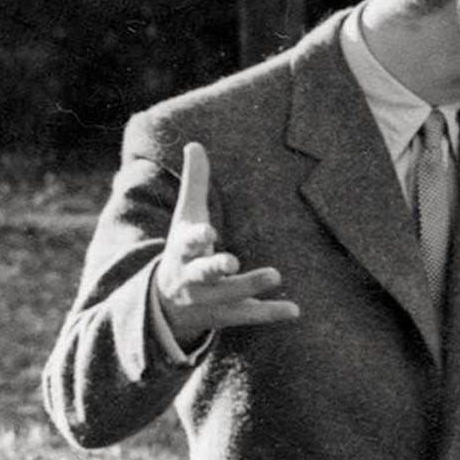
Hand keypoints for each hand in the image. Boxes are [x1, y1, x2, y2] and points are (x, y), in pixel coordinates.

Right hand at [153, 141, 301, 348]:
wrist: (165, 305)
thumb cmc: (184, 249)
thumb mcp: (185, 218)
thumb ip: (195, 183)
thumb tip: (194, 143)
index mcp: (183, 250)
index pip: (187, 242)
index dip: (197, 238)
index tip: (208, 233)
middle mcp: (194, 277)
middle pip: (203, 273)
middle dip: (216, 268)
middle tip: (231, 262)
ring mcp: (209, 299)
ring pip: (229, 295)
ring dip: (250, 285)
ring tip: (275, 275)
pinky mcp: (226, 315)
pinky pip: (248, 315)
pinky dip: (270, 313)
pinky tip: (294, 310)